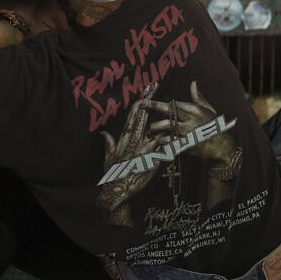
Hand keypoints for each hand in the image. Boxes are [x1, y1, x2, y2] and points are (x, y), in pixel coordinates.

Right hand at [97, 97, 169, 220]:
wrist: (118, 192)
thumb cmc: (114, 176)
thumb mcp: (109, 157)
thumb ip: (109, 144)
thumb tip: (105, 133)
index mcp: (125, 138)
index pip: (134, 115)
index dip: (140, 102)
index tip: (146, 91)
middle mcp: (133, 140)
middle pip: (143, 116)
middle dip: (150, 101)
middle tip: (155, 87)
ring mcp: (142, 148)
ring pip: (155, 128)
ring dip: (164, 119)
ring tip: (173, 106)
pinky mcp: (150, 159)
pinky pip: (162, 146)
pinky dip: (168, 139)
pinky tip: (176, 133)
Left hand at [146, 81, 235, 162]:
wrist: (223, 148)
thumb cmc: (215, 128)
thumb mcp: (209, 111)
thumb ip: (199, 98)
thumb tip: (193, 83)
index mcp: (195, 110)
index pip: (174, 103)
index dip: (160, 103)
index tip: (149, 100)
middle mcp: (191, 119)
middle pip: (168, 110)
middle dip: (154, 106)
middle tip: (142, 105)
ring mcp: (188, 132)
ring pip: (166, 126)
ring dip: (155, 128)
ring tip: (150, 129)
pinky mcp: (186, 145)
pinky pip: (169, 141)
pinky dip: (162, 141)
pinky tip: (157, 142)